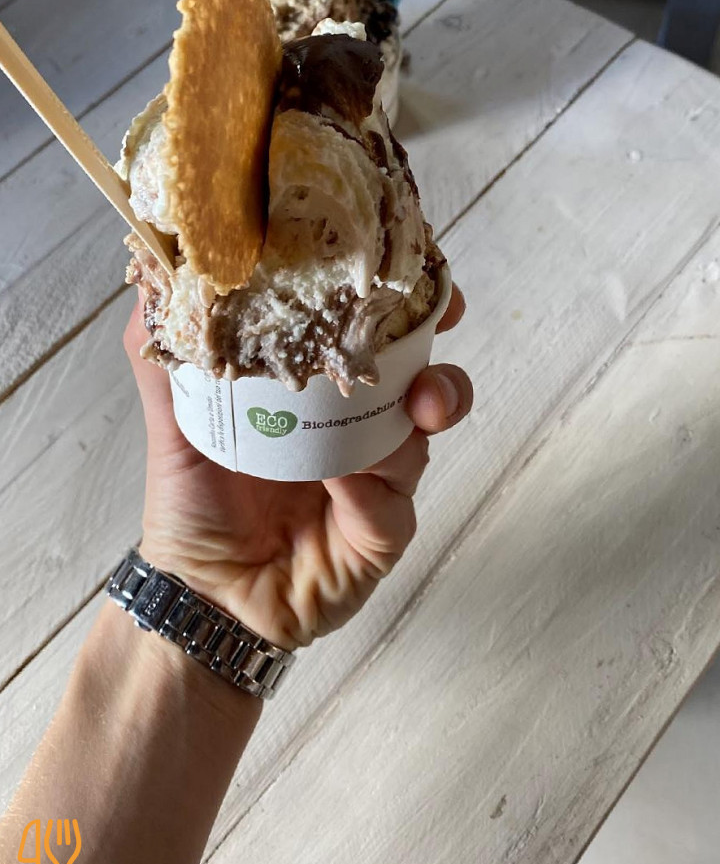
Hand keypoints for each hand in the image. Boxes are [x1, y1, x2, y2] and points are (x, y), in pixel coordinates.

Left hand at [125, 289, 471, 650]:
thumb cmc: (194, 499)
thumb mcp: (173, 416)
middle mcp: (359, 432)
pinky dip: (370, 491)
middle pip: (423, 381)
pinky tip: (342, 487)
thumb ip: (165, 350)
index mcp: (320, 394)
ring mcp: (376, 484)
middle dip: (436, 355)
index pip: (374, 339)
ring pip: (420, 438)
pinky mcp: (379, 537)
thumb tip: (153, 273)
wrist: (199, 589)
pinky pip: (392, 507)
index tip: (419, 276)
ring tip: (413, 407)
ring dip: (421, 411)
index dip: (402, 305)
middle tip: (441, 328)